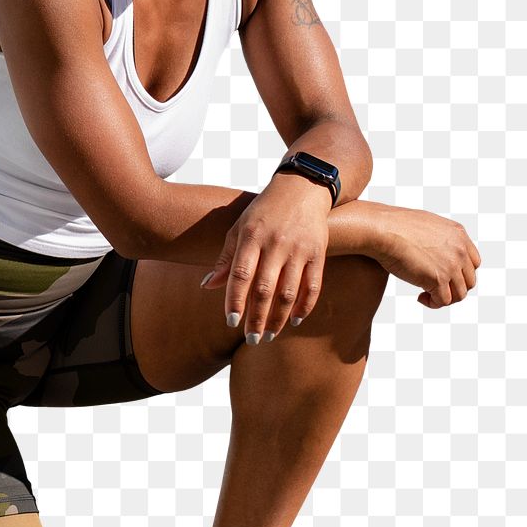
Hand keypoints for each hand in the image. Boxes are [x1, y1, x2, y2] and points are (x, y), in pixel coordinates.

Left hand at [201, 174, 331, 338]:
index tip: (231, 321)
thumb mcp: (240, 228)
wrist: (302, 187)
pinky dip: (305, 307)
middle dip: (257, 317)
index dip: (235, 300)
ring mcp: (299, 249)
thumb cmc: (264, 211)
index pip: (240, 275)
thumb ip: (226, 258)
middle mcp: (276, 244)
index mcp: (252, 237)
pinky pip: (313, 286)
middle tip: (251, 338)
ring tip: (269, 335)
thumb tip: (207, 286)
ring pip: (289, 292)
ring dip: (279, 318)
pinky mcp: (318, 252)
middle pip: (265, 289)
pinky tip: (295, 321)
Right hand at [367, 203, 480, 307]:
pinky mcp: (438, 280)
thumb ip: (437, 237)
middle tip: (434, 288)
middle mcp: (459, 250)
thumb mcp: (425, 224)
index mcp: (458, 234)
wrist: (381, 230)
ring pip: (459, 294)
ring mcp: (451, 265)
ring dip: (444, 297)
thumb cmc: (392, 225)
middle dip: (453, 287)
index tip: (444, 276)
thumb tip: (434, 249)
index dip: (459, 273)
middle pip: (469, 280)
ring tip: (427, 295)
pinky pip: (443, 301)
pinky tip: (420, 297)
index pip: (472, 262)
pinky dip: (433, 303)